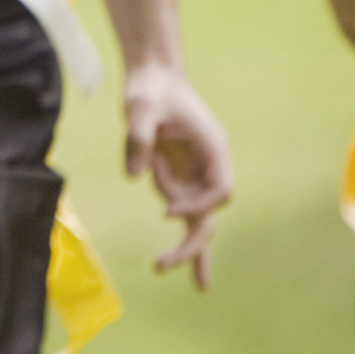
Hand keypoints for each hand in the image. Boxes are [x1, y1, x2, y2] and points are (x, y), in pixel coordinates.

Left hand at [119, 62, 233, 287]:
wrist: (152, 77)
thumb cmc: (152, 89)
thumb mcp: (141, 108)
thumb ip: (139, 138)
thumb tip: (134, 176)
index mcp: (213, 148)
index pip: (219, 190)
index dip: (197, 205)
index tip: (166, 209)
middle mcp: (209, 165)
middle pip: (210, 213)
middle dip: (192, 243)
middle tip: (163, 264)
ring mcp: (193, 174)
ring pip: (198, 219)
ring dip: (188, 248)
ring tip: (177, 276)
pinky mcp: (177, 177)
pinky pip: (181, 211)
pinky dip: (183, 236)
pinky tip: (171, 262)